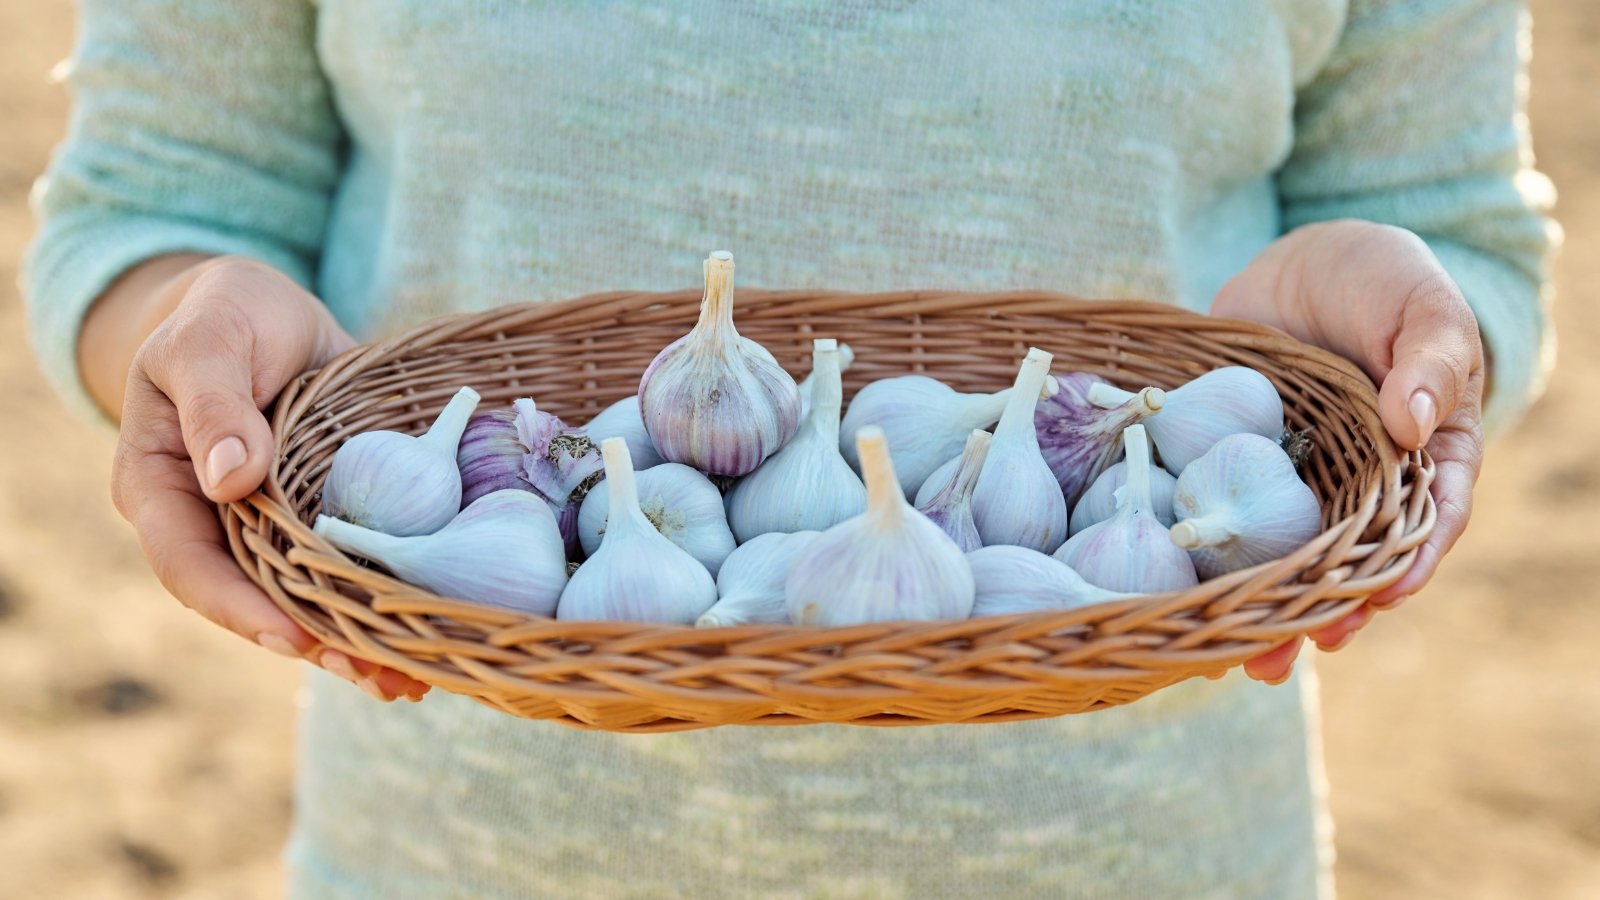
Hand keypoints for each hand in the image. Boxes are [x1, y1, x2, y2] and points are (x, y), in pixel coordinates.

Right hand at [104, 256, 430, 700]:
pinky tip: (424, 632)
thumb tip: (231, 478)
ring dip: (354, 639)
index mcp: (161, 486)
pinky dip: (378, 600)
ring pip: (302, 597)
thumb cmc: (224, 314)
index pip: (189, 565)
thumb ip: (215, 402)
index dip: (238, 607)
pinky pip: (342, 566)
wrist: (266, 309)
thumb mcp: (209, 340)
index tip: (293, 637)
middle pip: (253, 600)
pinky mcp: (316, 517)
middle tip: (376, 673)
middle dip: (313, 642)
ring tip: (409, 677)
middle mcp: (211, 521)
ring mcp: (265, 526)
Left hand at [1210, 220, 1484, 683]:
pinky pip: (1230, 523)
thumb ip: (1430, 357)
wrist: (1305, 265)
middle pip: (1356, 560)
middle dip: (1333, 608)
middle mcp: (1364, 484)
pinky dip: (1215, 563)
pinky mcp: (1243, 472)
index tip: (1388, 594)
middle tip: (1311, 642)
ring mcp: (1301, 484)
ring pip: (1290, 559)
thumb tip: (1414, 420)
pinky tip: (1190, 602)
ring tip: (1247, 660)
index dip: (1412, 559)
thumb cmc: (1383, 282)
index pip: (1432, 518)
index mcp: (1426, 455)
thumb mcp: (1419, 306)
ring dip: (1270, 610)